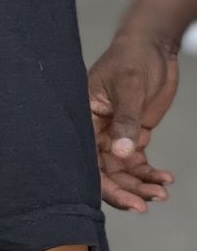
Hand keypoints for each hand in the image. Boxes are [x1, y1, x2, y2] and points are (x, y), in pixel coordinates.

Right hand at [87, 28, 178, 210]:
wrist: (153, 47)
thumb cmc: (133, 59)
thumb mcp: (130, 87)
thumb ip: (125, 120)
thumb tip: (121, 154)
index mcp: (84, 119)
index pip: (87, 161)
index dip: (105, 186)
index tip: (130, 202)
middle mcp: (95, 132)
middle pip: (105, 172)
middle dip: (126, 191)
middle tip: (148, 203)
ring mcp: (114, 135)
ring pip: (123, 172)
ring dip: (141, 185)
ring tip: (162, 192)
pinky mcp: (132, 135)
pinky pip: (138, 163)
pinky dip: (151, 173)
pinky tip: (166, 178)